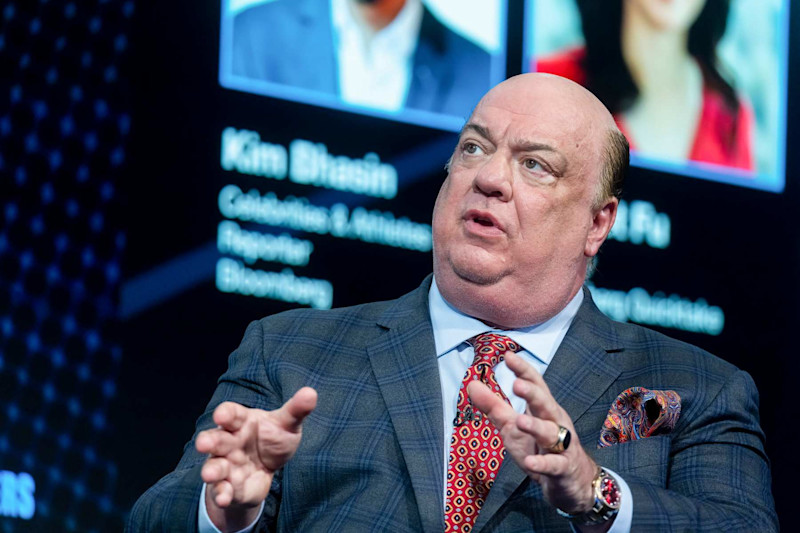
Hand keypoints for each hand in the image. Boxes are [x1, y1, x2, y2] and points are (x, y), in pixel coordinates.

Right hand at [195, 387, 316, 530]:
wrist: (268, 468)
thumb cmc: (273, 438)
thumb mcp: (286, 424)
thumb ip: (296, 410)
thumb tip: (311, 393)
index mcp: (241, 422)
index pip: (230, 414)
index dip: (225, 414)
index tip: (222, 415)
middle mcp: (228, 442)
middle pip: (215, 439)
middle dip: (209, 441)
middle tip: (204, 443)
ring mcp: (226, 465)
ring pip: (214, 466)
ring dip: (211, 471)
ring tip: (209, 474)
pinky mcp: (228, 486)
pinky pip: (221, 490)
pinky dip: (221, 494)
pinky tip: (225, 498)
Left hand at [467, 353, 597, 515]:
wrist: (570, 481)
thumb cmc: (539, 447)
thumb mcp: (513, 426)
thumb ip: (494, 406)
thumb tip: (471, 384)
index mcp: (543, 408)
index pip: (535, 385)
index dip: (523, 371)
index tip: (508, 356)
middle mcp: (554, 422)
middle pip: (545, 404)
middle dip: (533, 394)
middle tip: (517, 384)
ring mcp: (562, 445)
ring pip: (551, 432)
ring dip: (536, 426)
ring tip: (520, 421)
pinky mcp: (563, 468)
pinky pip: (554, 464)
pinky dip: (542, 463)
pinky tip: (530, 462)